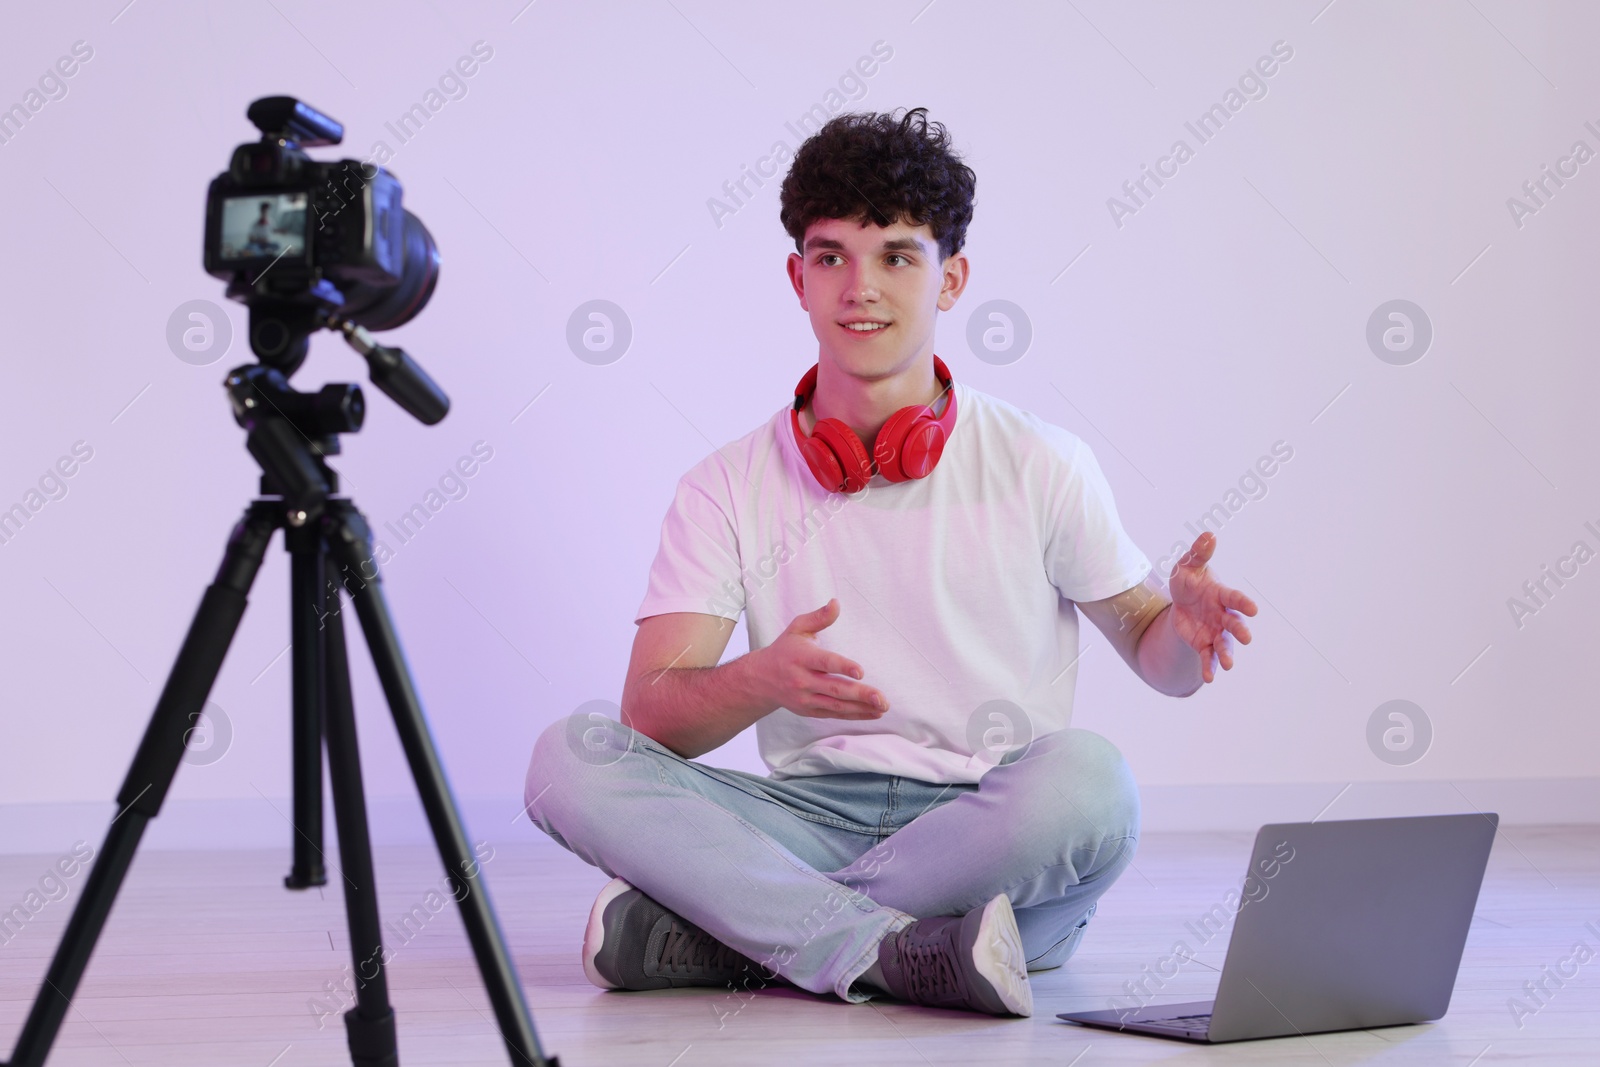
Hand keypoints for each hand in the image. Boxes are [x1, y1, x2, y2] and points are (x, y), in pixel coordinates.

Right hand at [749, 599, 887, 719]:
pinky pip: (834, 714)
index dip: (843, 667)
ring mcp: (805, 698)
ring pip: (836, 705)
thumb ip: (819, 617)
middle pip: (834, 688)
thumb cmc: (785, 649)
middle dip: (860, 694)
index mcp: (801, 657)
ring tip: (883, 707)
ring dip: (862, 708)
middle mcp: (802, 680)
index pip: (824, 662)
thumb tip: (836, 603)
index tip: (861, 672)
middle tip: (881, 698)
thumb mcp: (797, 628)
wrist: (761, 679)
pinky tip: (873, 713)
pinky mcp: (809, 710)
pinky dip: (854, 715)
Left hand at [1168, 532, 1256, 683]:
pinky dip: (1209, 667)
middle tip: (1246, 638)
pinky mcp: (1205, 644)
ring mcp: (1215, 631)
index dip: (1243, 603)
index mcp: (1220, 594)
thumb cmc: (1188, 582)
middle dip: (1239, 630)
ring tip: (1228, 665)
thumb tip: (1208, 534)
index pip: (1234, 598)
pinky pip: (1208, 657)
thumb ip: (1198, 554)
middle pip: (1233, 623)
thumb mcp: (1187, 567)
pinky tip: (1209, 678)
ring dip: (1227, 654)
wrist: (1179, 603)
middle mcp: (1222, 615)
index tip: (1253, 610)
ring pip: (1224, 644)